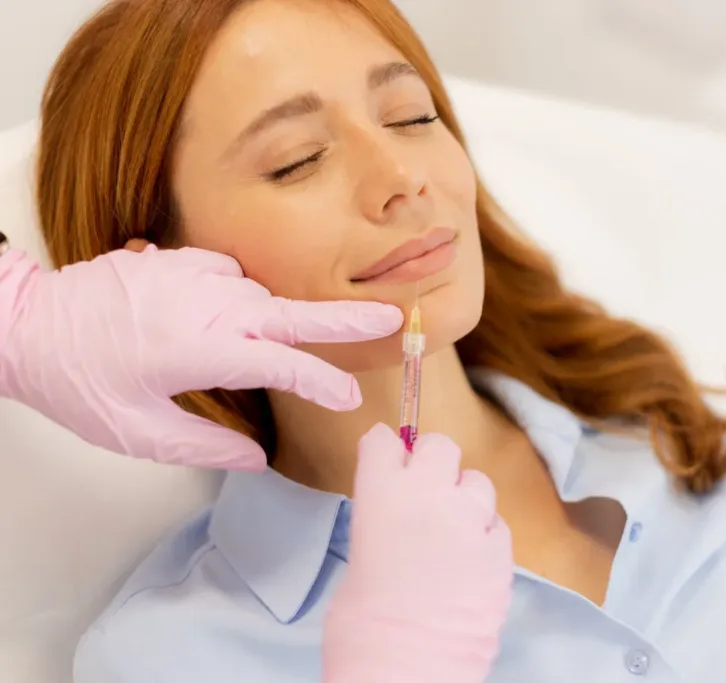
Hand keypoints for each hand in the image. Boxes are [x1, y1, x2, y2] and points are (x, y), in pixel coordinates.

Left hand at [0, 246, 402, 469]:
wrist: (26, 324)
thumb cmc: (79, 384)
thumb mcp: (139, 434)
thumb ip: (206, 447)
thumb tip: (256, 458)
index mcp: (198, 350)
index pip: (280, 364)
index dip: (322, 381)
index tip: (349, 397)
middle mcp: (203, 306)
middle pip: (289, 313)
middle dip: (345, 319)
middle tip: (392, 317)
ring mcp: (190, 275)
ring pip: (258, 296)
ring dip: (278, 317)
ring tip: (281, 338)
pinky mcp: (176, 259)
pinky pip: (229, 274)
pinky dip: (240, 295)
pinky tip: (228, 314)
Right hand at [324, 424, 513, 682]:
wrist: (406, 668)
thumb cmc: (361, 625)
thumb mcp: (358, 558)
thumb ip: (382, 521)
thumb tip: (397, 517)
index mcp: (382, 492)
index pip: (385, 440)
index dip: (388, 453)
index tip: (389, 463)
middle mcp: (430, 493)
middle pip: (440, 446)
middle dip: (434, 465)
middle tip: (427, 495)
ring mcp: (473, 518)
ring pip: (478, 483)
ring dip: (466, 500)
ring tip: (455, 534)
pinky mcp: (504, 549)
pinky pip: (498, 525)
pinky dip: (486, 536)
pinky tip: (473, 562)